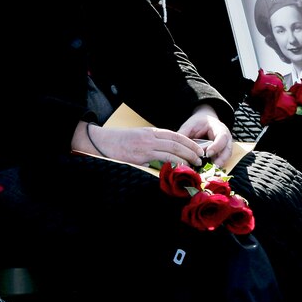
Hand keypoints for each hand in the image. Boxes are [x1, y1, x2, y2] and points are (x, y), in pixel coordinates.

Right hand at [84, 124, 205, 167]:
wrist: (101, 142)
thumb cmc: (120, 141)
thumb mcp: (139, 137)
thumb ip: (153, 143)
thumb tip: (168, 154)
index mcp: (151, 131)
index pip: (176, 135)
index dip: (189, 142)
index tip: (198, 149)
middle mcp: (150, 138)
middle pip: (176, 143)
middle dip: (191, 151)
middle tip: (200, 159)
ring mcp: (145, 148)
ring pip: (171, 152)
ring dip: (184, 159)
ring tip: (193, 165)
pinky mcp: (139, 158)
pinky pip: (159, 161)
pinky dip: (171, 165)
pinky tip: (178, 169)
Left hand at [177, 105, 232, 168]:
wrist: (205, 122)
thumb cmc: (198, 123)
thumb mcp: (191, 125)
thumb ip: (184, 134)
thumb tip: (176, 146)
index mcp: (219, 129)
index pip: (222, 137)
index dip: (216, 146)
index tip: (208, 154)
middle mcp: (225, 139)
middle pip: (227, 150)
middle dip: (221, 159)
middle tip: (213, 167)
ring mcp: (225, 147)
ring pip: (226, 158)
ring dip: (218, 165)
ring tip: (209, 172)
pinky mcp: (221, 154)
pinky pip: (220, 161)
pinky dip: (215, 167)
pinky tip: (207, 172)